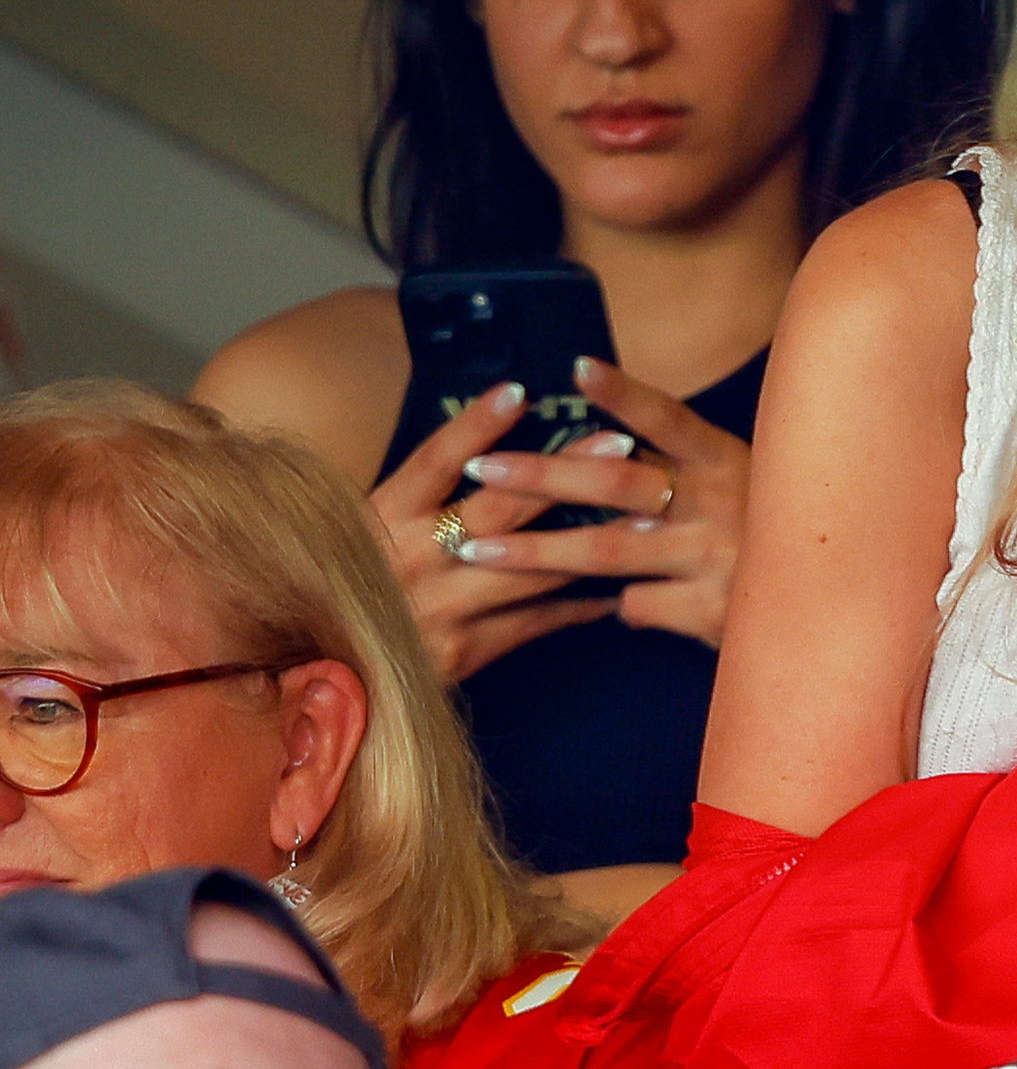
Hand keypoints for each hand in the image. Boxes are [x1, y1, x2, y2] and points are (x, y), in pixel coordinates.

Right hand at [367, 379, 617, 681]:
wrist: (320, 677)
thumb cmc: (345, 593)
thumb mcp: (356, 536)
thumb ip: (411, 504)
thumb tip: (482, 457)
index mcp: (379, 519)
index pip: (433, 461)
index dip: (476, 425)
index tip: (519, 391)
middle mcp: (409, 559)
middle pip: (500, 507)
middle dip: (566, 472)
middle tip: (618, 442)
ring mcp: (436, 608)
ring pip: (530, 568)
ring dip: (592, 540)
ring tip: (645, 517)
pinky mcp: (459, 653)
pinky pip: (532, 623)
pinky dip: (576, 605)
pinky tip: (618, 589)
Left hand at [434, 359, 754, 647]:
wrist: (842, 610)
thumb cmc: (778, 537)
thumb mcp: (747, 488)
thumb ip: (689, 475)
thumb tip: (611, 456)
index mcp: (730, 462)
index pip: (670, 419)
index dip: (623, 394)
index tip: (575, 366)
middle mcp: (723, 504)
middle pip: (617, 483)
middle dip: (542, 473)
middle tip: (484, 466)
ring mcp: (717, 559)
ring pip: (606, 551)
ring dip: (534, 550)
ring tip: (475, 551)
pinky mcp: (713, 613)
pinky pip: (638, 606)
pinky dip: (620, 605)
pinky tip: (620, 607)